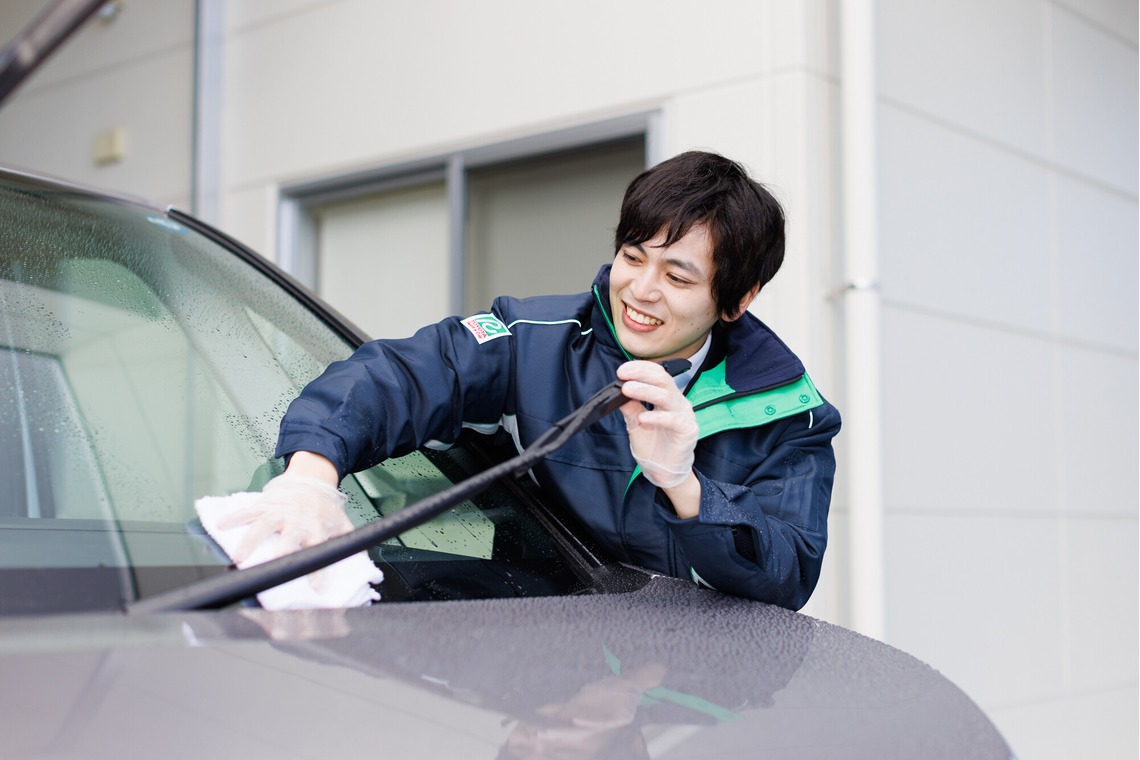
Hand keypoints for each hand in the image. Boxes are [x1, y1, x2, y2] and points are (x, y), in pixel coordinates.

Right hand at [218, 472, 353, 566]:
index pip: (318, 552)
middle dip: (281, 555)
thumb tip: (363, 561)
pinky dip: (233, 518)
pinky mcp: (265, 504)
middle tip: (271, 571)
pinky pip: (247, 511)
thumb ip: (350, 543)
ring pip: (262, 527)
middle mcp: (296, 521)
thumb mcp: (342, 524)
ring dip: (250, 542)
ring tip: (239, 559)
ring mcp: (279, 512)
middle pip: (288, 540)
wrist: (311, 478)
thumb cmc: (324, 507)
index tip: (316, 588)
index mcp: (315, 529)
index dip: (318, 571)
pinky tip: (221, 526)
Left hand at [617, 360, 698, 488]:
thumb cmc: (653, 447)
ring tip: (628, 390)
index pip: (657, 374)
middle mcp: (677, 403)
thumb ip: (630, 408)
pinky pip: (674, 420)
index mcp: (666, 398)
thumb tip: (617, 392)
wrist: (664, 472)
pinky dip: (657, 417)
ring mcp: (684, 415)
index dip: (641, 369)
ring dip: (646, 390)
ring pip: (666, 396)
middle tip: (624, 374)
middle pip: (663, 380)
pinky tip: (643, 418)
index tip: (622, 370)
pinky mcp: (688, 431)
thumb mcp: (635, 424)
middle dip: (642, 374)